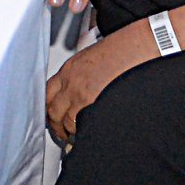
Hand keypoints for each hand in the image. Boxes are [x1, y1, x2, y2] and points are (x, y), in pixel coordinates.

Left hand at [46, 24, 156, 142]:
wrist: (137, 47)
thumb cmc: (119, 50)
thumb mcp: (88, 58)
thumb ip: (76, 76)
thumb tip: (73, 92)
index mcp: (69, 71)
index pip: (46, 94)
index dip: (47, 108)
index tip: (50, 116)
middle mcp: (72, 84)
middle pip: (53, 111)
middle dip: (55, 125)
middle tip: (60, 131)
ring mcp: (84, 96)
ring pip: (67, 122)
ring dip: (69, 131)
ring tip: (73, 137)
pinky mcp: (98, 105)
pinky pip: (84, 124)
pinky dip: (84, 132)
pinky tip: (88, 134)